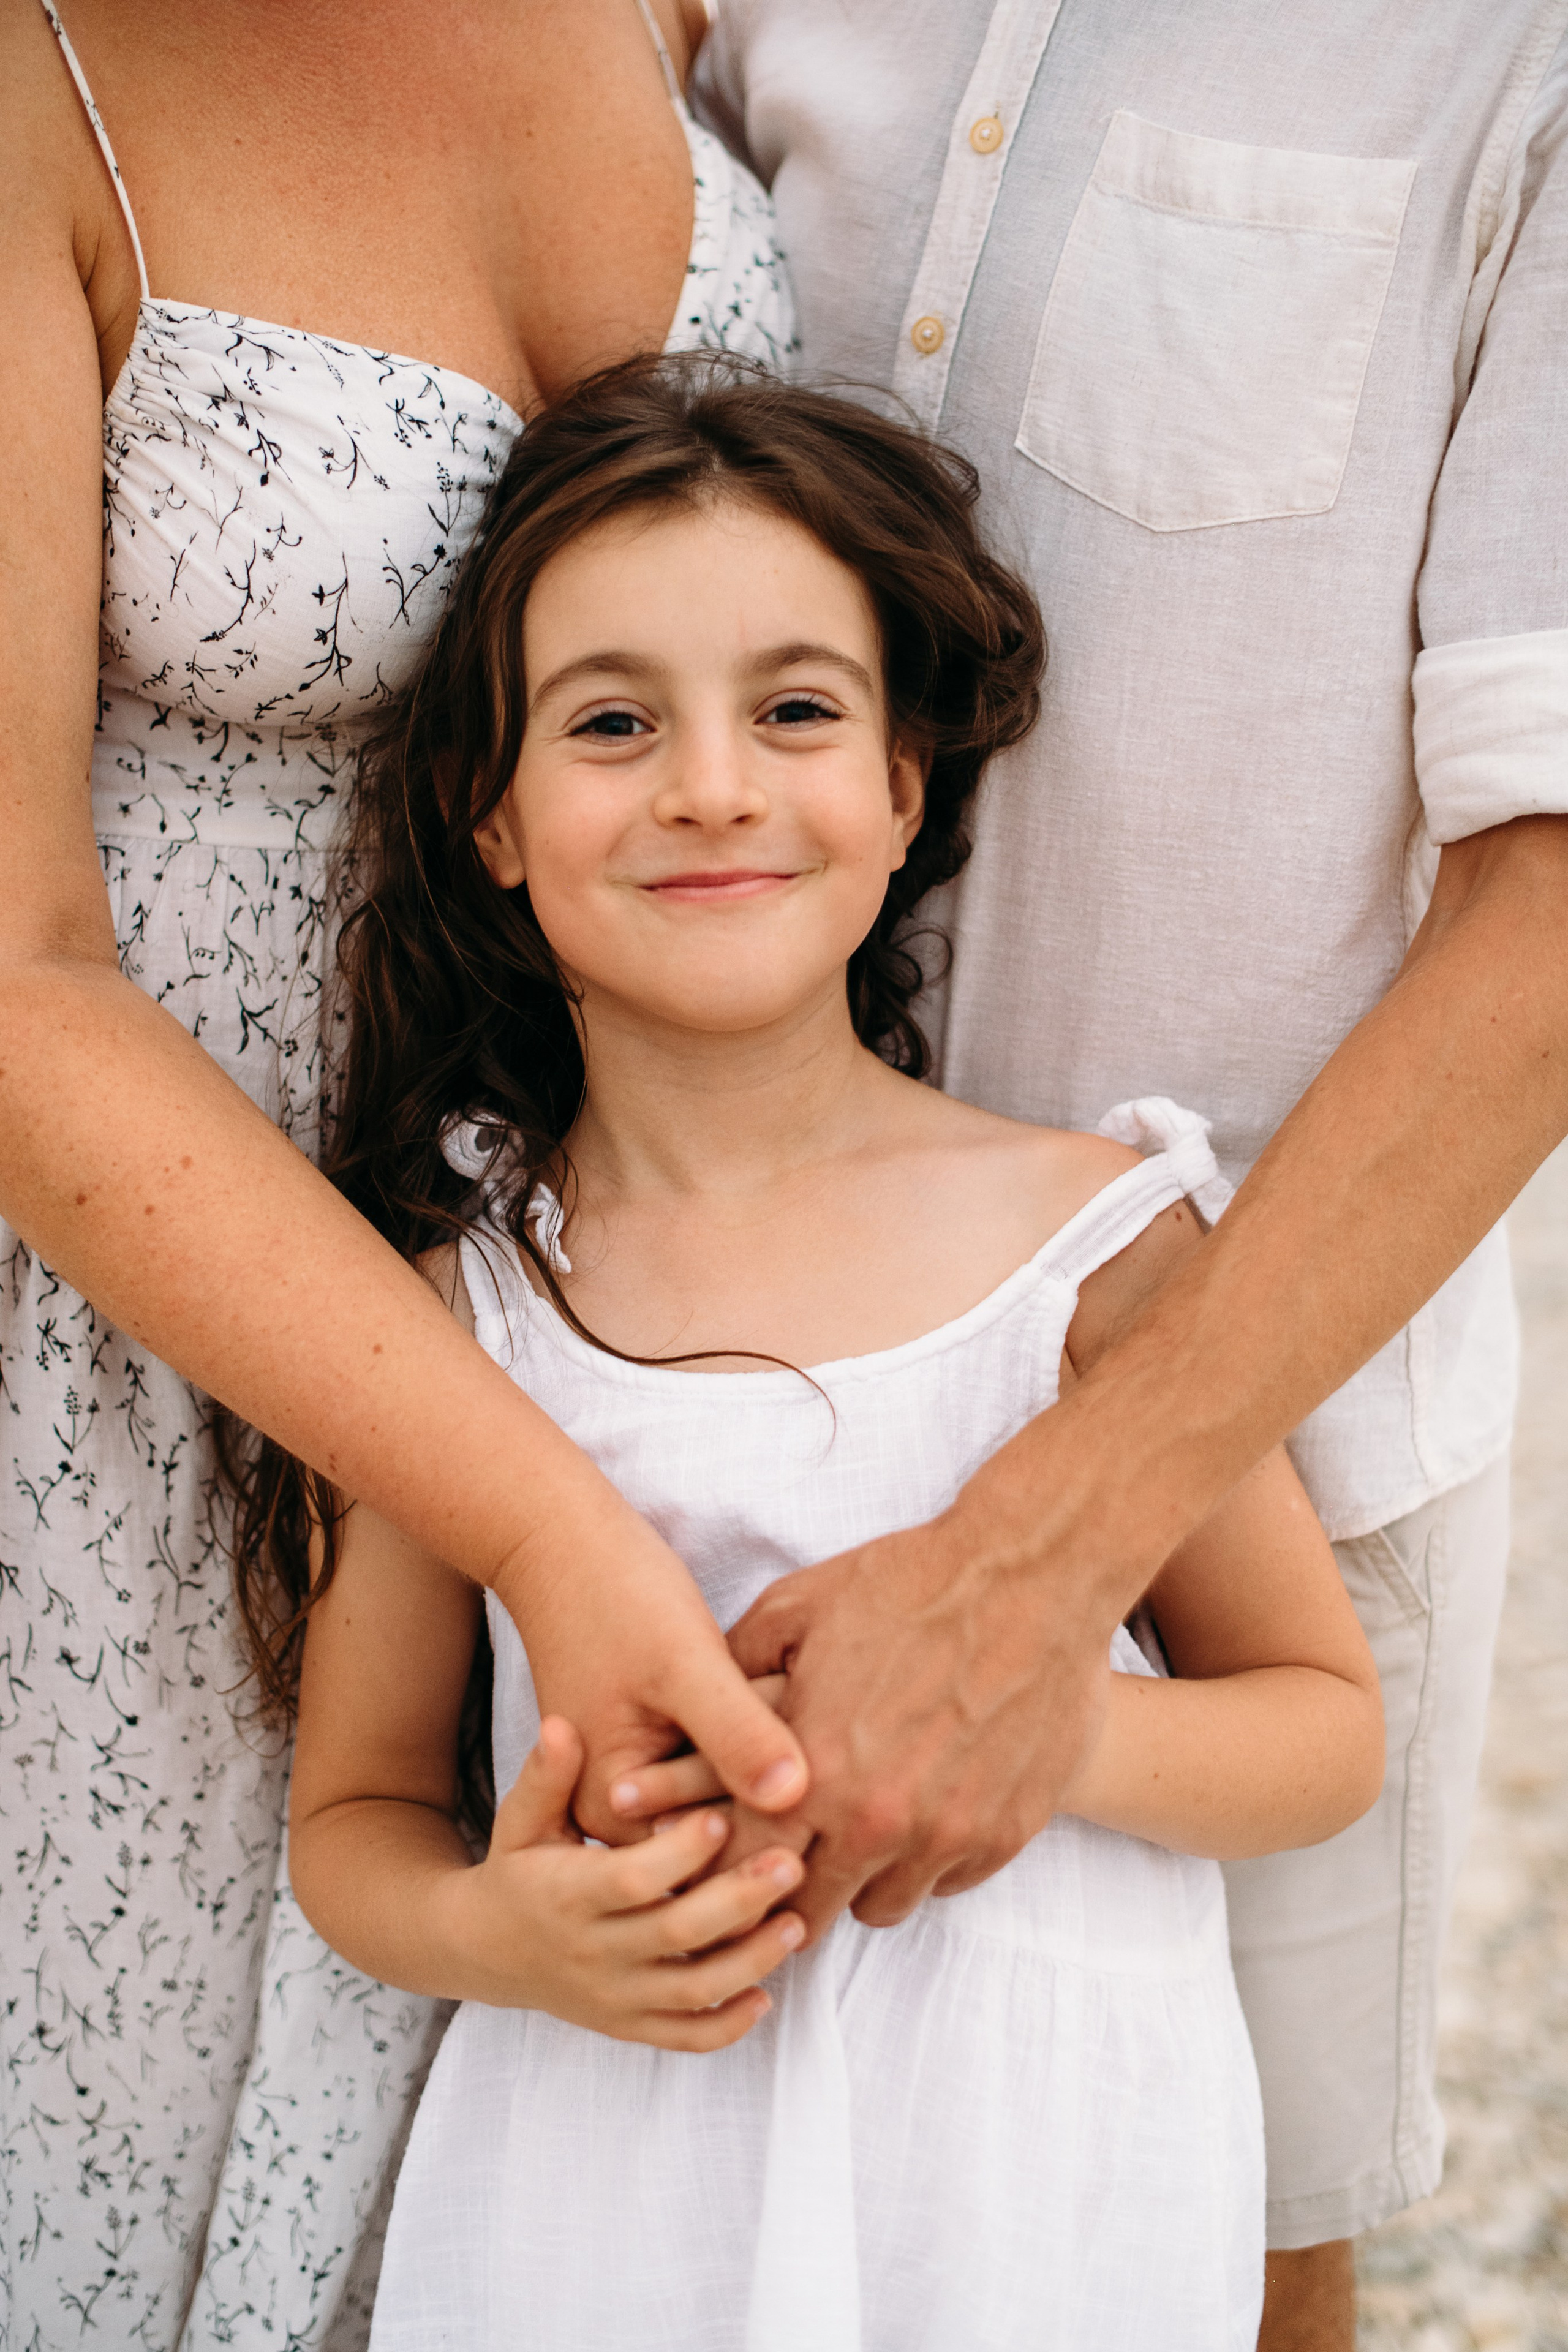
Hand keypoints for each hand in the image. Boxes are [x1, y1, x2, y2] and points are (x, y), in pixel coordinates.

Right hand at [439, 1717, 806, 2048]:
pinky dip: (727, 2027)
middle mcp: (590, 1952)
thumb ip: (545, 1777)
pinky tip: (766, 1995)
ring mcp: (612, 1997)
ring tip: (796, 1923)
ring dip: (749, 1961)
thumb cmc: (517, 1867)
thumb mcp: (520, 1819)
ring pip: (690, 1990)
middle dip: (738, 1899)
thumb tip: (561, 1726)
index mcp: (566, 1895)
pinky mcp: (627, 2026)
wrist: (485, 1950)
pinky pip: (682, 2038)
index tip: (724, 1816)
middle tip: (791, 1861)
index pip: (632, 1879)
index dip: (681, 1852)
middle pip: (674, 1933)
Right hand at [492, 1519, 808, 1845]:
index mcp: (614, 1811)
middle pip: (722, 1834)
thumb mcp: (682, 1662)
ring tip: (783, 1687)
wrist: (560, 1545)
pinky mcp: (657, 1751)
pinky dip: (749, 1736)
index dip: (773, 1817)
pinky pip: (716, 1767)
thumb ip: (734, 1731)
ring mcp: (638, 1781)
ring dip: (764, 1755)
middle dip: (772, 1783)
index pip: (715, 1854)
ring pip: (727, 1799)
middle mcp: (619, 1812)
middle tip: (798, 1702)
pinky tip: (768, 1686)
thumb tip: (793, 1795)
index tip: (811, 1758)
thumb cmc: (616, 1595)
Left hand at [722, 1497, 1119, 1940]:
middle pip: (807, 1911)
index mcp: (810, 1770)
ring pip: (880, 1906)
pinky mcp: (1003, 1834)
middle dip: (790, 1888)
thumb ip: (736, 1675)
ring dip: (863, 1876)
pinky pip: (947, 1882)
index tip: (736, 1851)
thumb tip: (698, 1718)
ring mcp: (944, 1834)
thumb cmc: (907, 1583)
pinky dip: (929, 1858)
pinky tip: (925, 1806)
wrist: (1029, 1575)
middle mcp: (873, 1819)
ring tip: (863, 1826)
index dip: (730, 1866)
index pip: (742, 1868)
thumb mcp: (794, 1608)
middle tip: (795, 1852)